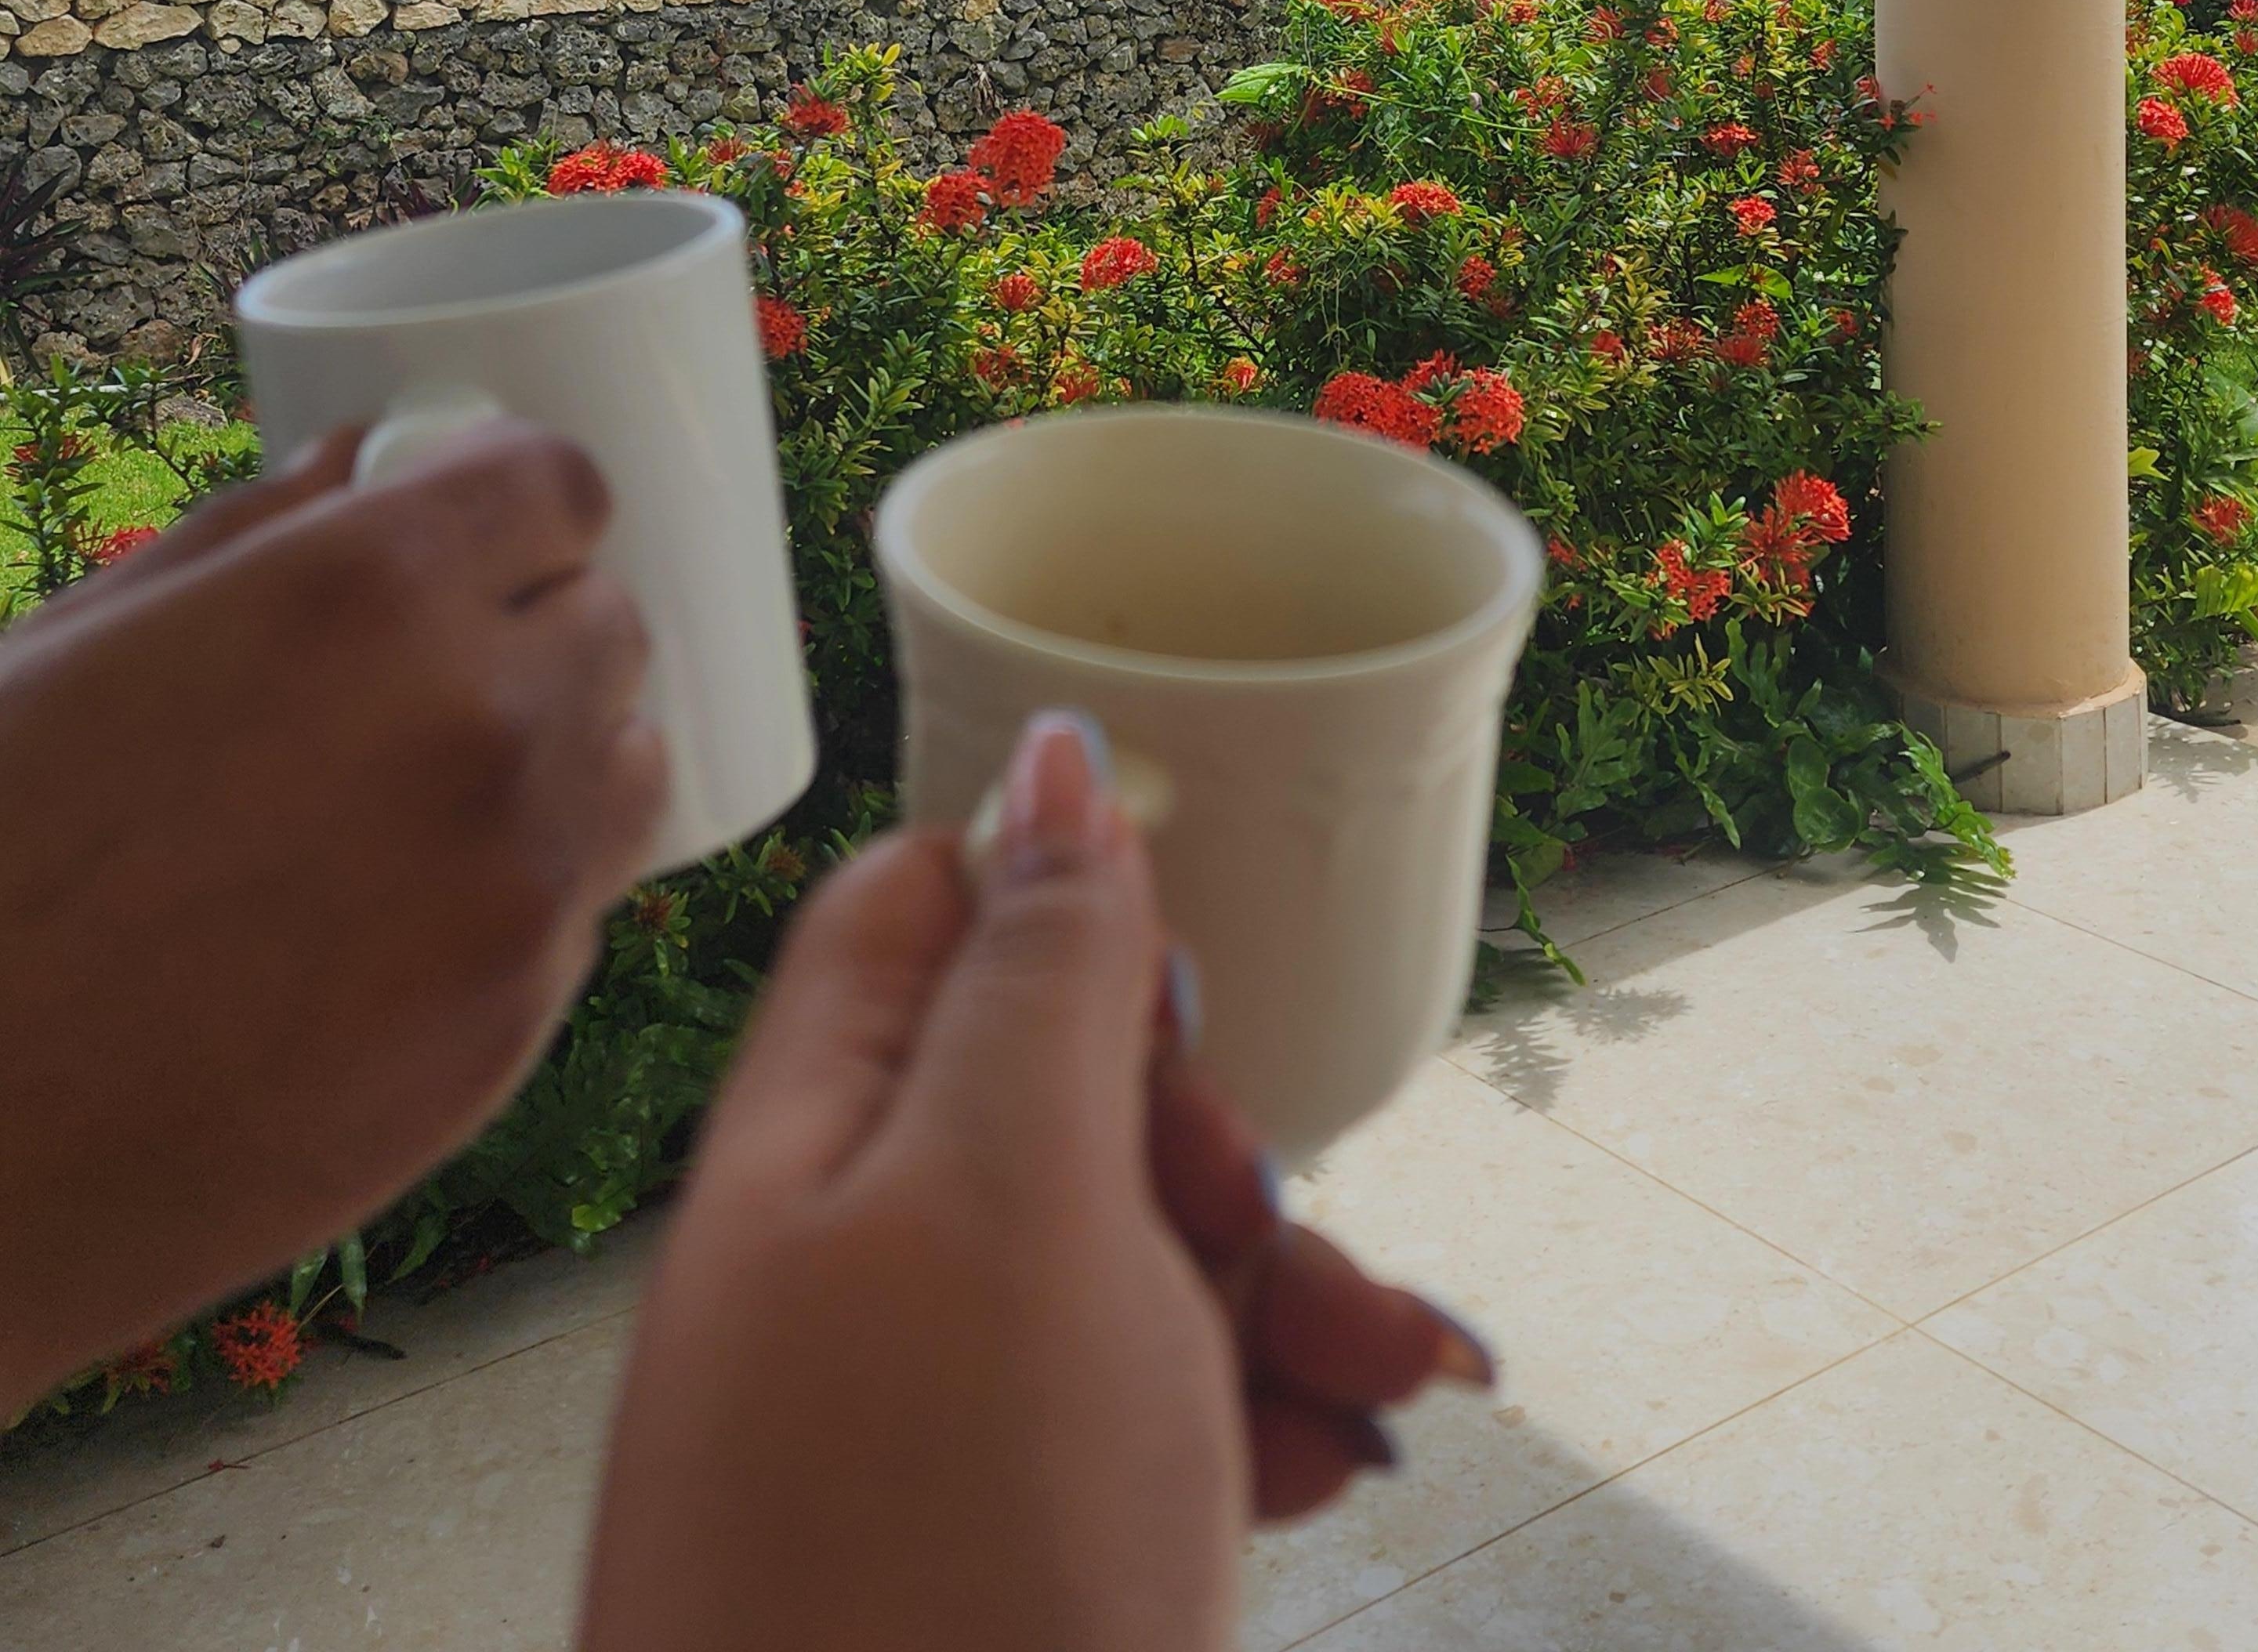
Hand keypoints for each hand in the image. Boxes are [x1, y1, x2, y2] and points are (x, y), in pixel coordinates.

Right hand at [0, 424, 664, 1411]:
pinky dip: (527, 888)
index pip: (559, 486)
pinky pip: (583, 905)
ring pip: (629, 763)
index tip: (478, 531)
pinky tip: (399, 919)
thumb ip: (247, 538)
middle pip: (610, 622)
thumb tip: (359, 464)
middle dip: (533, 627)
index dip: (513, 502)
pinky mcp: (516, 1028)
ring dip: (558, 754)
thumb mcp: (68, 653)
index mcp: (362, 594)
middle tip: (426, 674)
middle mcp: (476, 724)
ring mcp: (515, 887)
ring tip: (420, 798)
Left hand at [581, 715, 1490, 1651]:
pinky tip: (1337, 1454)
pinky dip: (1259, 1404)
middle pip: (1058, 1089)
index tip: (1193, 992)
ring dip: (1279, 1285)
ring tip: (1384, 1377)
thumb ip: (1038, 975)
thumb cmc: (940, 1558)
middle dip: (1215, 1142)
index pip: (928, 913)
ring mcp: (927, 1402)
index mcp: (817, 1139)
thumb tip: (1050, 756)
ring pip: (1131, 1251)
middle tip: (1275, 1228)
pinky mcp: (1005, 1530)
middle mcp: (855, 1254)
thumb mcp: (1009, 1206)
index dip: (1072, 914)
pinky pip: (1147, 1398)